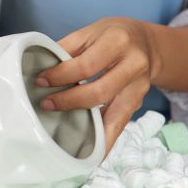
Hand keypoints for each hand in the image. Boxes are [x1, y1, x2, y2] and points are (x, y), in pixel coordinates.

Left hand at [35, 18, 161, 154]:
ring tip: (65, 136)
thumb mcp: (91, 31)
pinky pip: (122, 126)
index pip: (86, 64)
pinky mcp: (138, 103)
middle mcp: (134, 65)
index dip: (61, 75)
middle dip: (70, 101)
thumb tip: (40, 68)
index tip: (41, 81)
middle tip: (47, 104)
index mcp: (118, 42)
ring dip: (88, 128)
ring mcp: (139, 87)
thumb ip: (68, 48)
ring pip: (115, 114)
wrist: (147, 44)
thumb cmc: (113, 36)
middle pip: (100, 91)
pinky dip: (107, 142)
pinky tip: (94, 156)